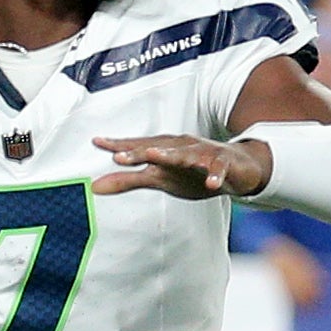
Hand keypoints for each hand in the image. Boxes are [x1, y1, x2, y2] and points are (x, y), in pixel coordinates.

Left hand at [90, 133, 266, 200]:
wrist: (236, 167)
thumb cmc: (191, 172)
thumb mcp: (158, 179)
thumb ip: (127, 181)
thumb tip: (94, 187)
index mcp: (163, 150)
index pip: (137, 147)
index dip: (118, 146)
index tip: (97, 143)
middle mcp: (180, 147)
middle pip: (157, 149)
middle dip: (138, 152)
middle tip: (118, 156)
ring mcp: (202, 154)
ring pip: (186, 154)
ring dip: (171, 155)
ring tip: (156, 157)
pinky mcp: (223, 164)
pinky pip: (218, 169)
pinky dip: (215, 175)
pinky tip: (211, 183)